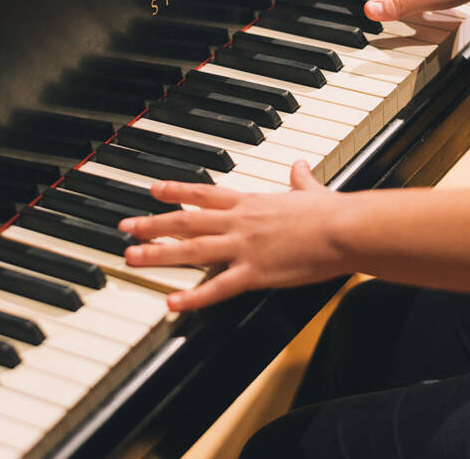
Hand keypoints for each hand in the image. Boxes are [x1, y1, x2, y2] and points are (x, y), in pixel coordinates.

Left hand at [119, 162, 347, 310]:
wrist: (345, 228)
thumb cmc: (332, 211)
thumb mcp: (311, 190)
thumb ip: (300, 179)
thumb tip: (300, 166)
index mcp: (251, 202)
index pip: (204, 195)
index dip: (175, 192)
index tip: (152, 191)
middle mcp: (239, 222)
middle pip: (186, 222)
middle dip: (152, 225)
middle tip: (124, 228)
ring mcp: (244, 247)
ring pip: (191, 250)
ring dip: (158, 253)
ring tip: (132, 257)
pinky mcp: (255, 273)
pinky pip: (217, 288)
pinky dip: (193, 297)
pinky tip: (172, 303)